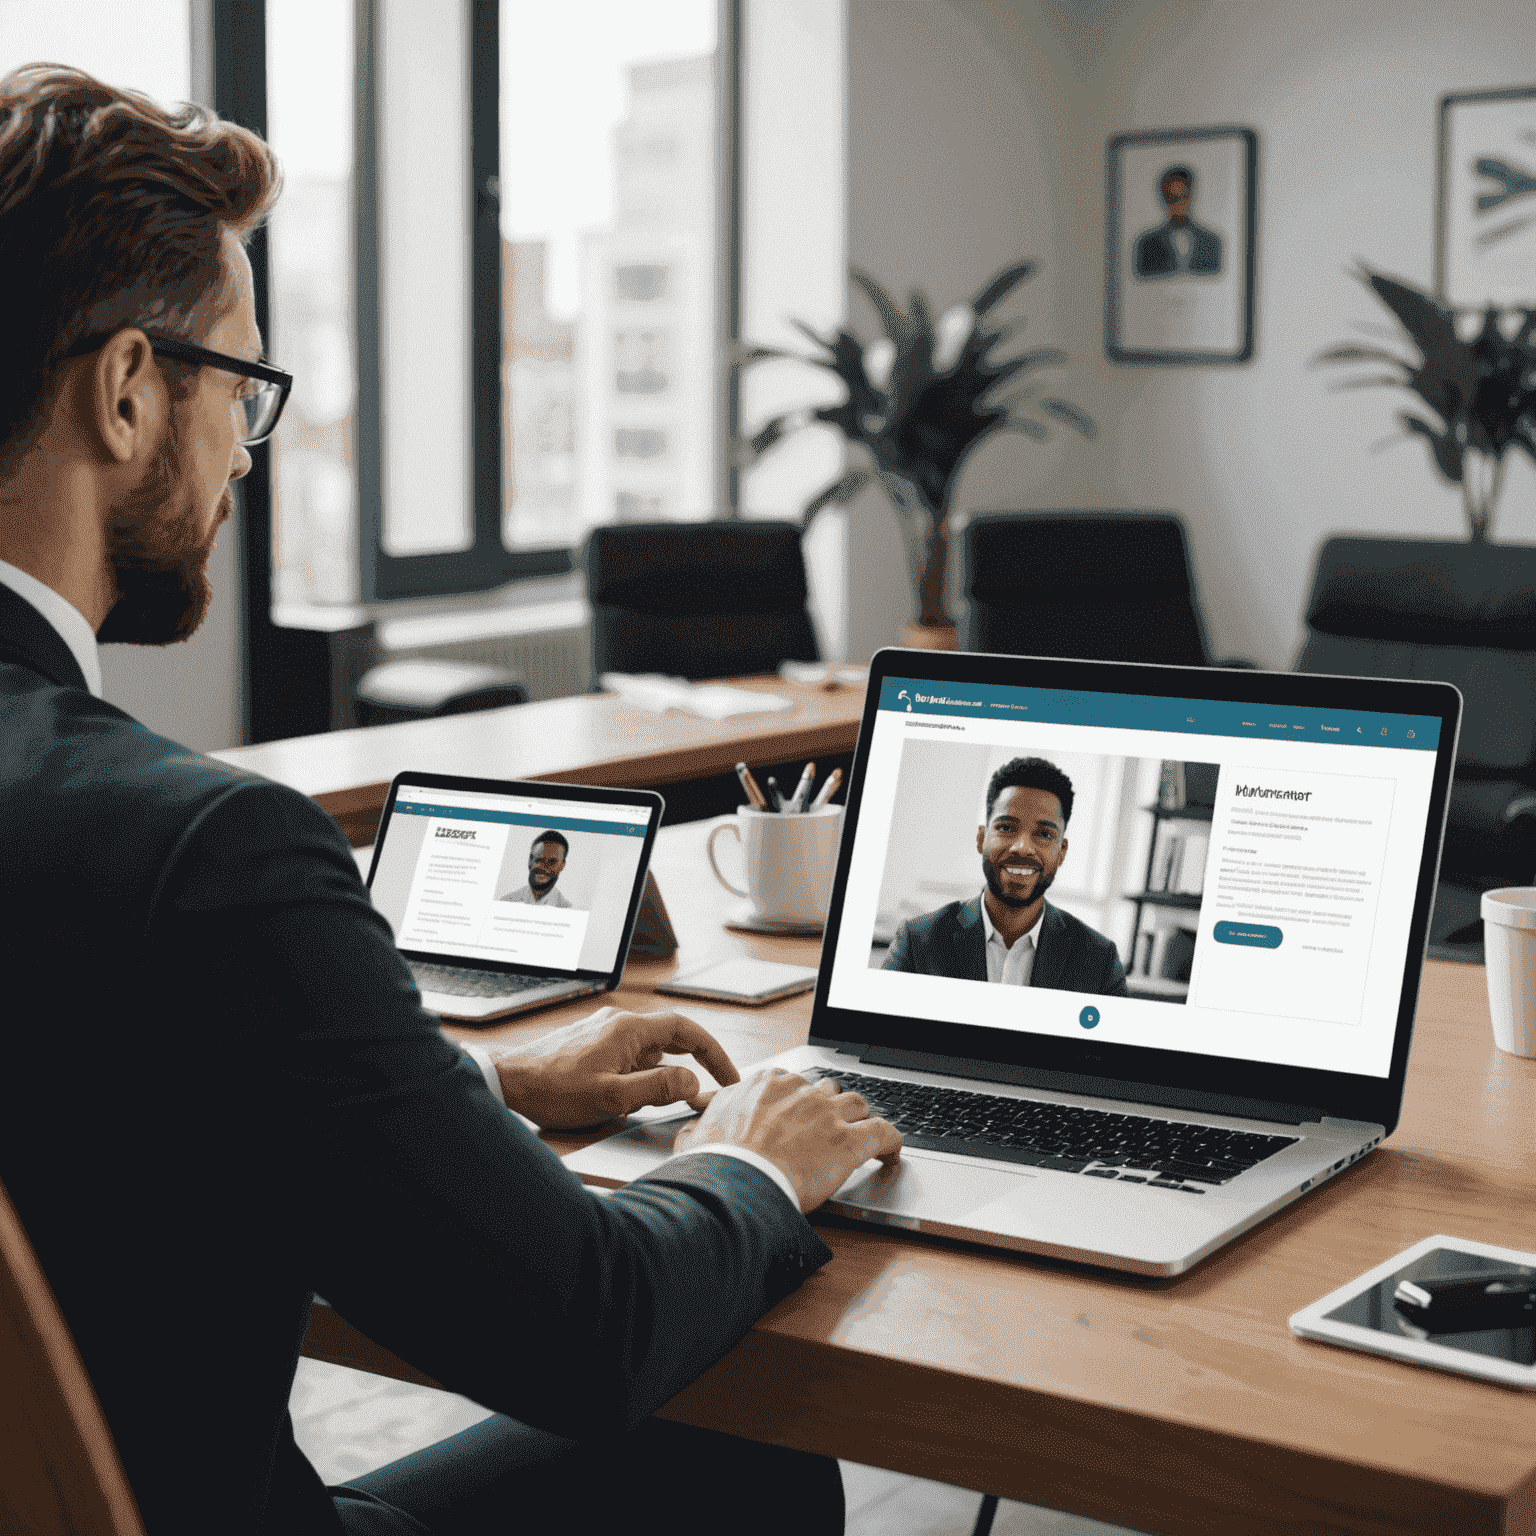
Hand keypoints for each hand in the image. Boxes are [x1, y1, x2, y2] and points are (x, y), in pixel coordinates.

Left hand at [490, 1006, 740, 1128]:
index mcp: (629, 1030)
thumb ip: (657, 1088)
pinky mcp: (589, 1044)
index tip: (728, 1076)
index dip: (713, 1052)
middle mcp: (618, 1023)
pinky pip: (627, 1055)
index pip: (686, 1031)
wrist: (507, 1082)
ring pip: (647, 1050)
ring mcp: (602, 1032)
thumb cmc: (554, 1089)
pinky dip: (641, 1073)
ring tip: (666, 1101)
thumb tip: (691, 1083)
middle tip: (709, 1088)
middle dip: (692, 1063)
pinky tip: (632, 1096)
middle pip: (669, 1038)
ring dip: (662, 1072)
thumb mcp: (613, 1097)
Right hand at [674, 1070, 901, 1213]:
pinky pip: (884, 1133)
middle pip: (827, 1090)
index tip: (796, 1118)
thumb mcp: (697, 1135)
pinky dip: (892, 1141)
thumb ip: (702, 1123)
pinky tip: (892, 1152)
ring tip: (861, 1134)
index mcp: (766, 1084)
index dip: (797, 1103)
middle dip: (829, 1107)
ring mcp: (828, 1114)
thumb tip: (695, 1125)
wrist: (736, 1184)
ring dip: (860, 1118)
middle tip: (826, 1129)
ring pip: (858, 1103)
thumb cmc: (716, 1164)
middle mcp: (800, 1092)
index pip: (792, 1083)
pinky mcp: (850, 1142)